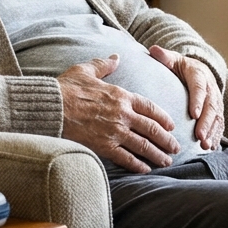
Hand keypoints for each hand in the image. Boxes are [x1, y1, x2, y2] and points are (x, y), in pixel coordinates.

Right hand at [57, 54, 180, 172]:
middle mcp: (122, 114)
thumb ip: (104, 65)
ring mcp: (114, 132)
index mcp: (121, 96)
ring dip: (158, 154)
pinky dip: (138, 165)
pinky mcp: (104, 146)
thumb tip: (116, 57)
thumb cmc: (66, 88)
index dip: (163, 117)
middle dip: (167, 140)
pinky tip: (145, 170)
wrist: (51, 108)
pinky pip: (126, 158)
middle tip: (176, 147)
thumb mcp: (86, 70)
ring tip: (167, 161)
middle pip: (152, 129)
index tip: (171, 125)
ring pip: (143, 146)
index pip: (150, 107)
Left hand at [149, 45, 223, 150]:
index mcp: (199, 75)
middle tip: (199, 136)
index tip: (193, 114)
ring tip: (205, 145)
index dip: (198, 101)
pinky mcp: (218, 111)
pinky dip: (217, 135)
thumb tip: (154, 50)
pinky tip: (212, 147)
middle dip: (206, 123)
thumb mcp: (174, 60)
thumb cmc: (181, 67)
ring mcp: (216, 101)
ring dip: (212, 132)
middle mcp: (211, 88)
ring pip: (217, 117)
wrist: (199, 70)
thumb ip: (165, 57)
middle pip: (211, 106)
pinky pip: (220, 124)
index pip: (200, 88)